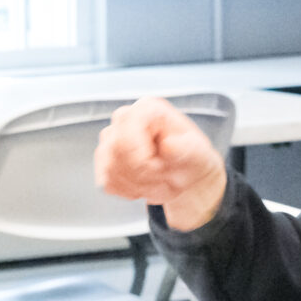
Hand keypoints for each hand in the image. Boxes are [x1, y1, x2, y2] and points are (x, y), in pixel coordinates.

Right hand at [94, 96, 227, 230]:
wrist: (184, 174)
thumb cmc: (190, 157)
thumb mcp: (196, 152)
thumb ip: (184, 148)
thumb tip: (168, 145)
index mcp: (147, 109)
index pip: (127, 137)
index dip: (142, 161)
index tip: (161, 169)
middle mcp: (124, 118)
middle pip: (116, 153)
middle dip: (141, 175)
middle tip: (163, 179)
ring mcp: (110, 138)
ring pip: (110, 170)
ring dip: (137, 186)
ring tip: (157, 182)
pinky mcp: (104, 160)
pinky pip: (107, 182)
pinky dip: (128, 191)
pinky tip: (144, 185)